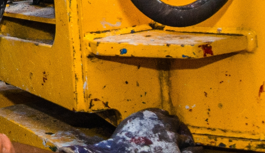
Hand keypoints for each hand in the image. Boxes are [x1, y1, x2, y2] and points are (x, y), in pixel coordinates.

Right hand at [66, 108, 187, 152]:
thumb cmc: (116, 150)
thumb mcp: (112, 140)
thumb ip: (107, 137)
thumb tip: (71, 144)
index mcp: (147, 116)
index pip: (161, 114)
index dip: (163, 122)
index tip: (164, 127)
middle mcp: (162, 124)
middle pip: (175, 123)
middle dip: (177, 129)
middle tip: (178, 136)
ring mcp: (173, 140)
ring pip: (186, 135)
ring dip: (187, 140)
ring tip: (187, 145)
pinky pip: (192, 150)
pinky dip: (193, 151)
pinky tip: (193, 152)